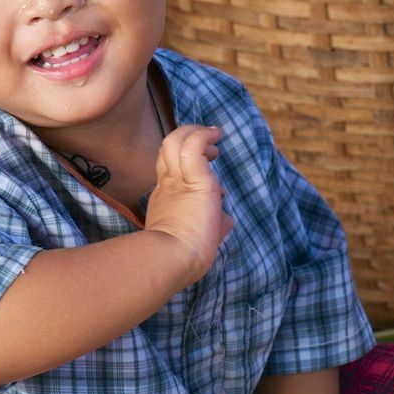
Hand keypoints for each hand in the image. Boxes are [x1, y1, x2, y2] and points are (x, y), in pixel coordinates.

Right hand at [145, 124, 231, 282]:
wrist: (172, 260)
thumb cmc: (184, 257)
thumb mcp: (200, 237)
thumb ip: (213, 225)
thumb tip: (227, 219)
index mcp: (167, 199)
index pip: (171, 169)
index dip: (186, 161)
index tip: (207, 162)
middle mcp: (169, 185)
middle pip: (168, 148)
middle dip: (189, 138)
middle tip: (210, 145)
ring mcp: (179, 180)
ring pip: (176, 141)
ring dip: (196, 133)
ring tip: (215, 137)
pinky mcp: (196, 180)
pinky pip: (194, 146)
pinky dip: (204, 136)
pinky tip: (216, 136)